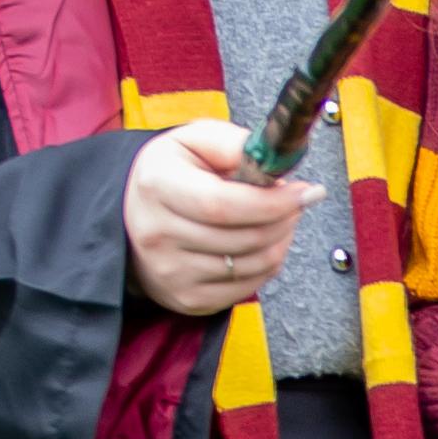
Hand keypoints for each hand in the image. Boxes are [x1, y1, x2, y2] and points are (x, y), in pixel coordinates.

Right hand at [123, 114, 320, 319]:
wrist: (133, 216)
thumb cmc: (174, 173)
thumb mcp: (195, 140)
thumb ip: (234, 143)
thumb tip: (274, 162)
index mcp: (157, 186)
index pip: (222, 205)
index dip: (272, 202)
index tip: (304, 192)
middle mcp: (157, 234)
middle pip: (244, 237)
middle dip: (284, 218)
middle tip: (295, 201)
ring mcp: (170, 272)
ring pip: (254, 264)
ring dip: (281, 239)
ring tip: (278, 217)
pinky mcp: (187, 298)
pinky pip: (249, 287)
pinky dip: (268, 264)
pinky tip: (262, 242)